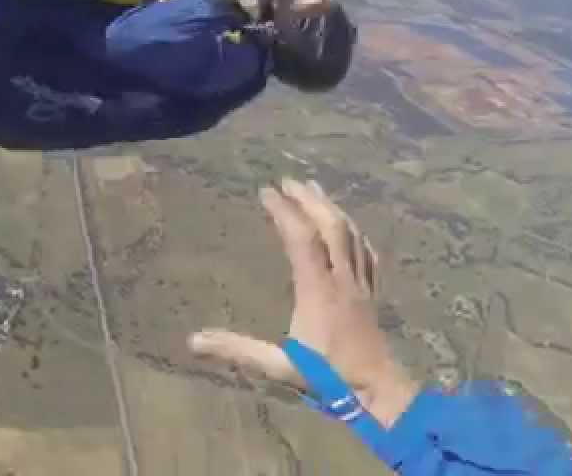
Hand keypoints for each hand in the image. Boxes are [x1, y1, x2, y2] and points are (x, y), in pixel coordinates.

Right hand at [188, 178, 418, 427]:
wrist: (378, 391)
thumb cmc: (328, 377)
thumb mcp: (278, 366)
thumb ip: (237, 349)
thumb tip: (193, 340)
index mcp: (318, 290)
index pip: (301, 239)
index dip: (284, 212)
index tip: (265, 192)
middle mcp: (342, 279)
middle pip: (330, 227)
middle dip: (309, 199)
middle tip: (288, 180)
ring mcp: (361, 284)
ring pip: (350, 234)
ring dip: (331, 207)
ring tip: (314, 188)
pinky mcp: (372, 293)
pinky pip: (366, 252)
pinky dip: (354, 231)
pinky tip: (349, 226)